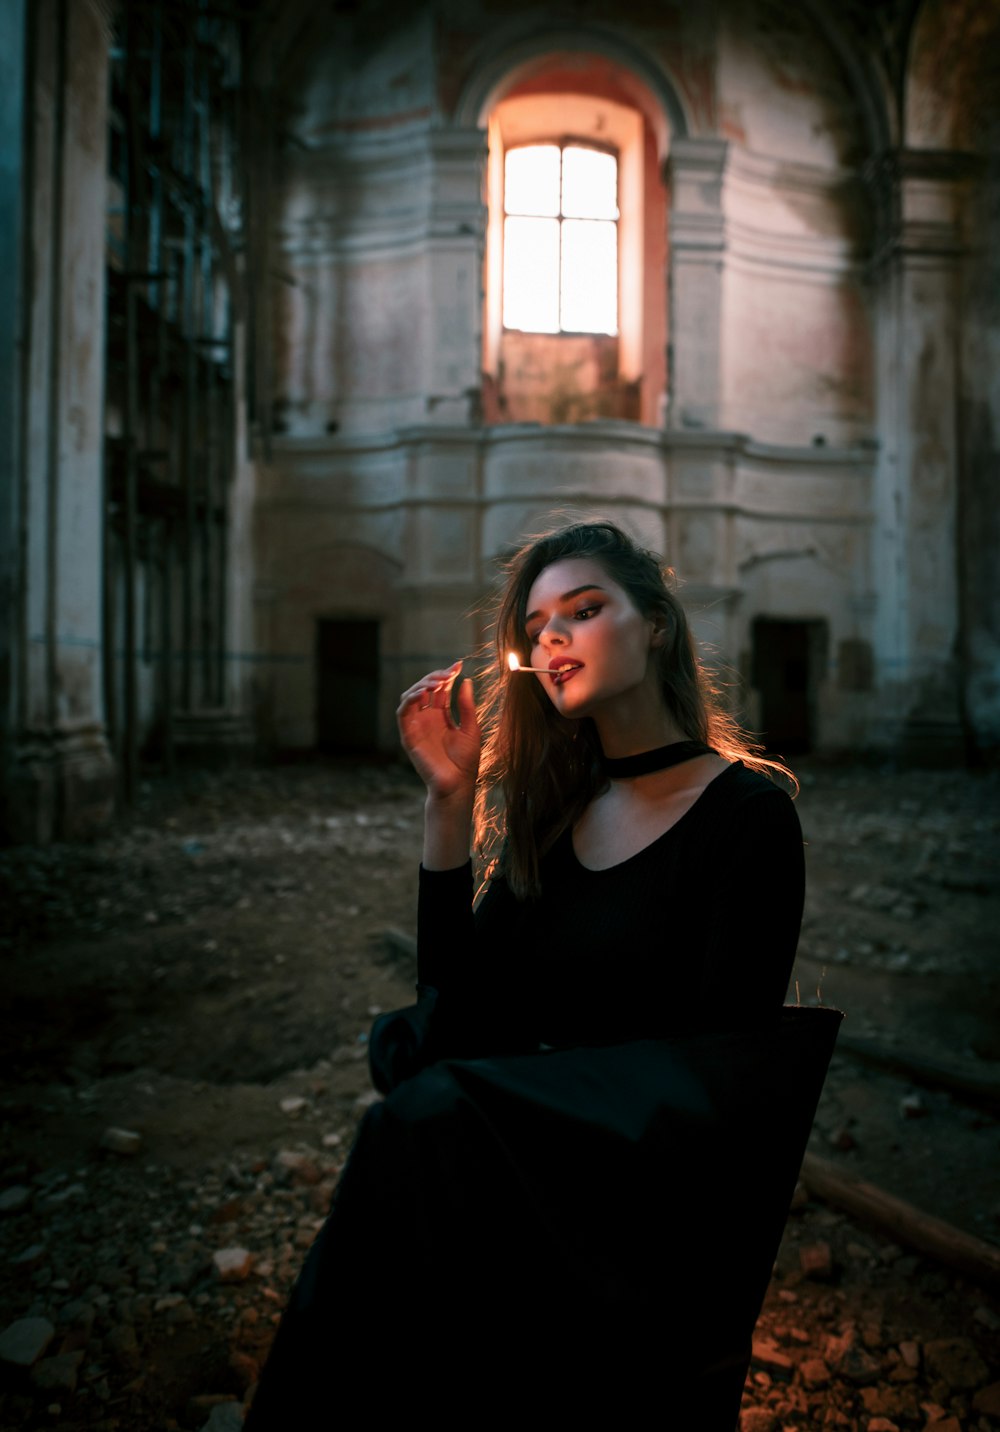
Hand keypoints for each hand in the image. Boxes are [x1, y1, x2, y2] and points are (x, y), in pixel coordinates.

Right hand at [397, 662, 480, 801]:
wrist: (457, 783)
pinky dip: (410, 699)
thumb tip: (466, 681)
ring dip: (421, 685)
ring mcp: (416, 726)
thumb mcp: (470, 728)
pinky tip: (423, 692)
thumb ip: (466, 706)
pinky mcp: (408, 735)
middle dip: (435, 677)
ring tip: (437, 681)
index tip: (458, 665)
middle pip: (424, 689)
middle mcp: (427, 718)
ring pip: (411, 696)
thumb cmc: (465, 760)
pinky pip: (403, 713)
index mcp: (441, 716)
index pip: (440, 689)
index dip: (447, 676)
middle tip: (448, 673)